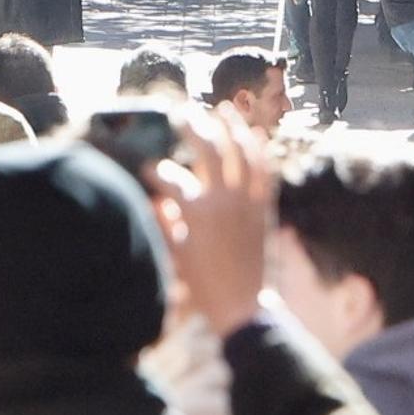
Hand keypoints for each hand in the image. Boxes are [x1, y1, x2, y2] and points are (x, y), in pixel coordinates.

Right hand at [151, 105, 269, 338]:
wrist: (241, 305)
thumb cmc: (202, 285)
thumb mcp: (175, 254)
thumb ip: (166, 223)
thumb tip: (155, 200)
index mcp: (196, 213)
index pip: (172, 178)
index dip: (157, 171)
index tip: (148, 168)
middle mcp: (223, 200)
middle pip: (210, 150)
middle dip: (195, 127)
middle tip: (183, 114)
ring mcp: (247, 202)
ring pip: (243, 152)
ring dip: (233, 127)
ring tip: (224, 108)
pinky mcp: (263, 208)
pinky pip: (265, 172)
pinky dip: (261, 151)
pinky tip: (256, 135)